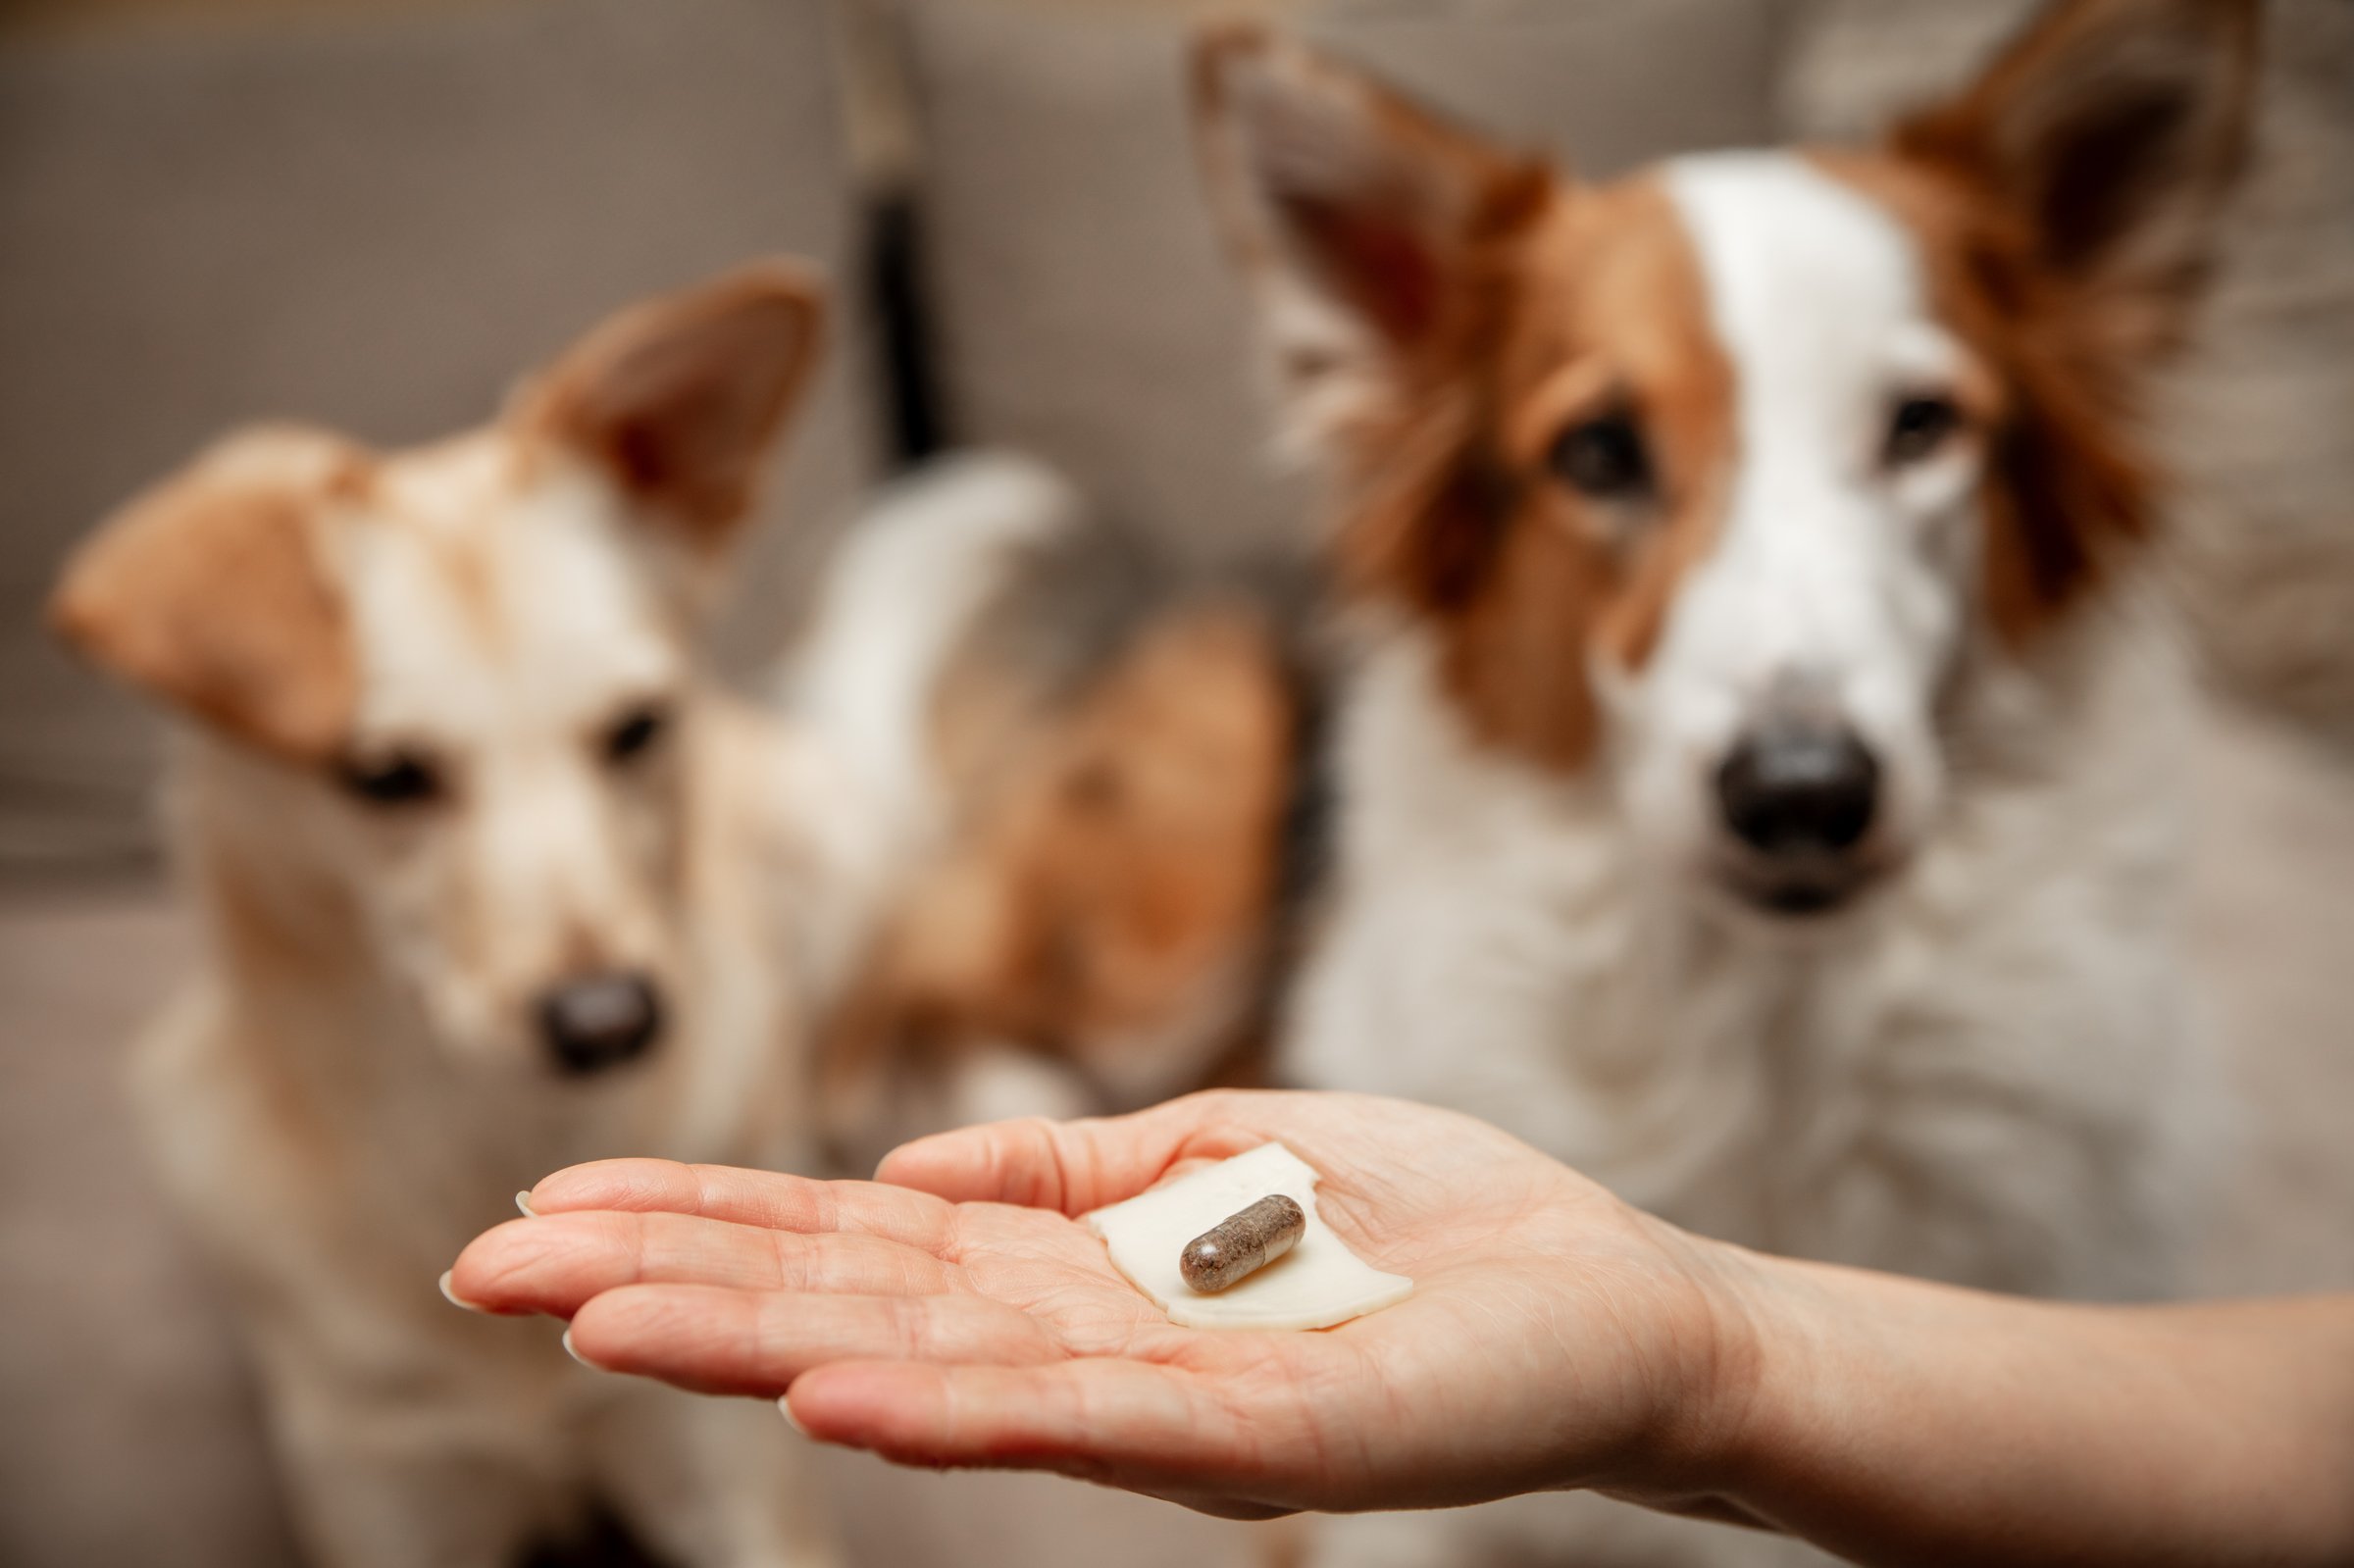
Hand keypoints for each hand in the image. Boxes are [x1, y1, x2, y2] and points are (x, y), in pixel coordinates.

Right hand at [446, 1090, 1758, 1518]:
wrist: (1601, 1301)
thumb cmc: (1420, 1224)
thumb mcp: (1223, 1147)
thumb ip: (1065, 1162)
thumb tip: (899, 1158)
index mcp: (1067, 1262)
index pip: (852, 1236)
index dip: (702, 1219)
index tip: (552, 1205)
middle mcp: (1082, 1336)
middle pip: (849, 1296)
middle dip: (674, 1279)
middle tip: (490, 1265)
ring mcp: (1163, 1391)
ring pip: (932, 1362)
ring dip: (763, 1339)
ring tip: (604, 1320)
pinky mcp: (1267, 1428)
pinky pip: (1095, 1418)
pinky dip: (962, 1409)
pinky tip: (843, 1394)